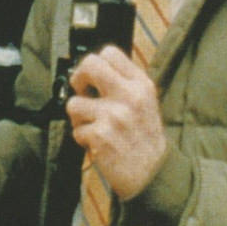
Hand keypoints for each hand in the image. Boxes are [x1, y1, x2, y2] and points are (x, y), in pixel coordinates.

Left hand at [66, 46, 166, 199]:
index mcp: (141, 84)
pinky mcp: (100, 135)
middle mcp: (129, 96)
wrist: (152, 172)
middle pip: (89, 65)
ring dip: (79, 118)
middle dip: (78, 78)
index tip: (92, 78)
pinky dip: (83, 138)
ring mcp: (114, 115)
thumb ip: (124, 83)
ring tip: (94, 127)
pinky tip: (98, 143)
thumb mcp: (144, 102)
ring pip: (74, 103)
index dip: (95, 63)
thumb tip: (90, 68)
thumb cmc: (143, 136)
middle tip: (82, 93)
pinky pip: (76, 129)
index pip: (110, 53)